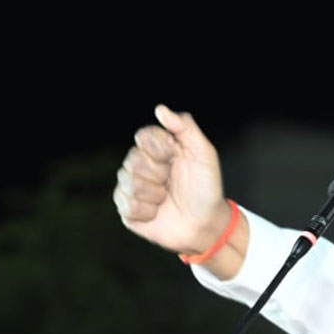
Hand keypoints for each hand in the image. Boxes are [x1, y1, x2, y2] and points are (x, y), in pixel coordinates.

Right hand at [113, 106, 230, 254]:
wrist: (206, 223)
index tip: (175, 157)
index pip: (143, 136)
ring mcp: (132, 186)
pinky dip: (147, 211)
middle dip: (158, 174)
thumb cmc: (206, 188)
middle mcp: (141, 164)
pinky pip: (127, 205)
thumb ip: (185, 127)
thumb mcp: (204, 154)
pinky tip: (157, 212)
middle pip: (133, 159)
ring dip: (155, 194)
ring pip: (129, 183)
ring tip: (166, 197)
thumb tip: (160, 109)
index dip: (160, 148)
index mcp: (158, 147)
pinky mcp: (127, 209)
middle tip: (172, 182)